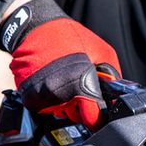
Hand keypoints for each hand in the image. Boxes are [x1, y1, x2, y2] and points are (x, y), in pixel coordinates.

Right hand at [0, 0, 121, 128]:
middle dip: (82, 106)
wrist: (34, 28)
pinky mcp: (30, 97)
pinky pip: (47, 107)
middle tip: (81, 87)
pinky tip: (55, 82)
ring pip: (62, 113)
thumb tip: (114, 96)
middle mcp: (59, 93)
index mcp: (79, 82)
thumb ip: (112, 75)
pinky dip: (53, 100)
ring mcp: (43, 97)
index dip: (98, 116)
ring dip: (67, 103)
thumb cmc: (68, 36)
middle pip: (77, 116)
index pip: (92, 117)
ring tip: (66, 80)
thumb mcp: (102, 50)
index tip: (99, 113)